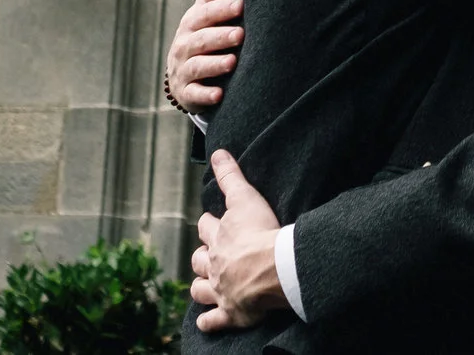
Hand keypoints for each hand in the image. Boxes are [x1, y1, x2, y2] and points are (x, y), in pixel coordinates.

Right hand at [167, 0, 242, 113]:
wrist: (182, 74)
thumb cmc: (202, 34)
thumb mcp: (206, 11)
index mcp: (191, 23)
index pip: (204, 14)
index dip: (222, 9)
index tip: (241, 5)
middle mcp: (184, 45)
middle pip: (201, 40)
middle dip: (220, 36)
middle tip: (240, 33)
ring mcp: (183, 70)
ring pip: (198, 66)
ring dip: (214, 64)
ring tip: (232, 62)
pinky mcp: (187, 93)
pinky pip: (195, 94)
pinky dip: (205, 95)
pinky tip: (220, 95)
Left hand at [191, 150, 283, 330]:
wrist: (274, 268)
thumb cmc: (261, 232)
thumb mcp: (244, 198)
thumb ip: (230, 175)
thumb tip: (216, 152)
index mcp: (219, 238)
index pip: (207, 226)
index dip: (210, 224)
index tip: (214, 223)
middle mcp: (214, 265)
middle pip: (199, 260)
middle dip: (202, 257)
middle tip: (211, 256)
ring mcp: (220, 291)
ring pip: (199, 290)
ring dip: (201, 287)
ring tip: (206, 286)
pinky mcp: (230, 313)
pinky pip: (213, 321)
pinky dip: (208, 321)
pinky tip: (206, 321)